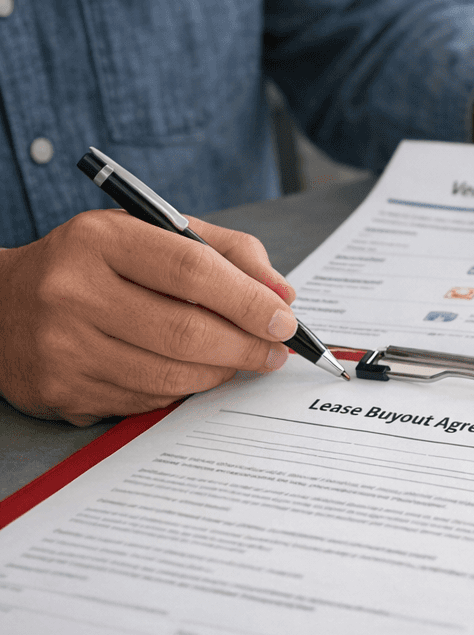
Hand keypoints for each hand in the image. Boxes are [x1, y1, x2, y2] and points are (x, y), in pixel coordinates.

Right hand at [0, 211, 297, 425]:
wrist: (2, 305)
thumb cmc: (95, 264)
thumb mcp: (152, 234)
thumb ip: (225, 252)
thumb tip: (282, 294)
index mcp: (99, 239)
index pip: (192, 271)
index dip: (248, 300)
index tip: (284, 319)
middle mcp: (72, 291)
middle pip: (186, 331)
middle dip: (246, 346)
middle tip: (275, 351)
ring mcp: (62, 347)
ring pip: (170, 375)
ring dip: (220, 373)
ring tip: (241, 361)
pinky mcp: (60, 391)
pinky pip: (145, 401)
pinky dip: (181, 390)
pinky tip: (190, 373)